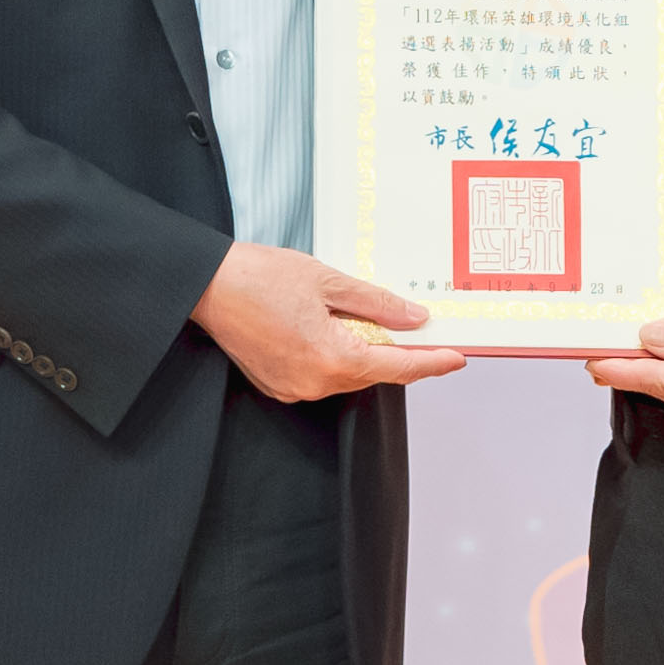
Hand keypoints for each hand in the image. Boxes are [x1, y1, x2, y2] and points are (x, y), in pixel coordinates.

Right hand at [194, 238, 465, 401]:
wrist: (207, 286)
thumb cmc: (260, 276)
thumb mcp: (328, 280)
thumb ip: (376, 304)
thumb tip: (413, 320)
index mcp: (331, 358)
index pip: (396, 368)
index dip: (431, 363)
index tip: (457, 358)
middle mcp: (314, 383)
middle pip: (371, 372)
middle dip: (396, 351)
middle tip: (421, 327)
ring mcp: (293, 388)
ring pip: (346, 373)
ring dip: (363, 350)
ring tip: (366, 317)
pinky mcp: (278, 383)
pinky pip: (321, 373)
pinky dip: (336, 354)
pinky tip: (333, 326)